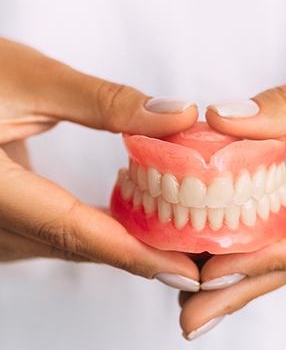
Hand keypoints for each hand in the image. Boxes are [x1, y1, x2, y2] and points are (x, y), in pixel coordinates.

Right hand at [0, 38, 199, 288]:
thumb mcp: (29, 79)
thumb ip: (105, 102)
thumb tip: (179, 115)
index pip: (73, 231)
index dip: (134, 254)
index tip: (187, 270)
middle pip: (78, 247)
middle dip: (143, 254)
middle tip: (202, 252)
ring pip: (70, 247)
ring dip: (125, 244)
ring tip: (181, 236)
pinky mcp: (1, 225)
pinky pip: (57, 237)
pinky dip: (99, 231)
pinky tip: (134, 219)